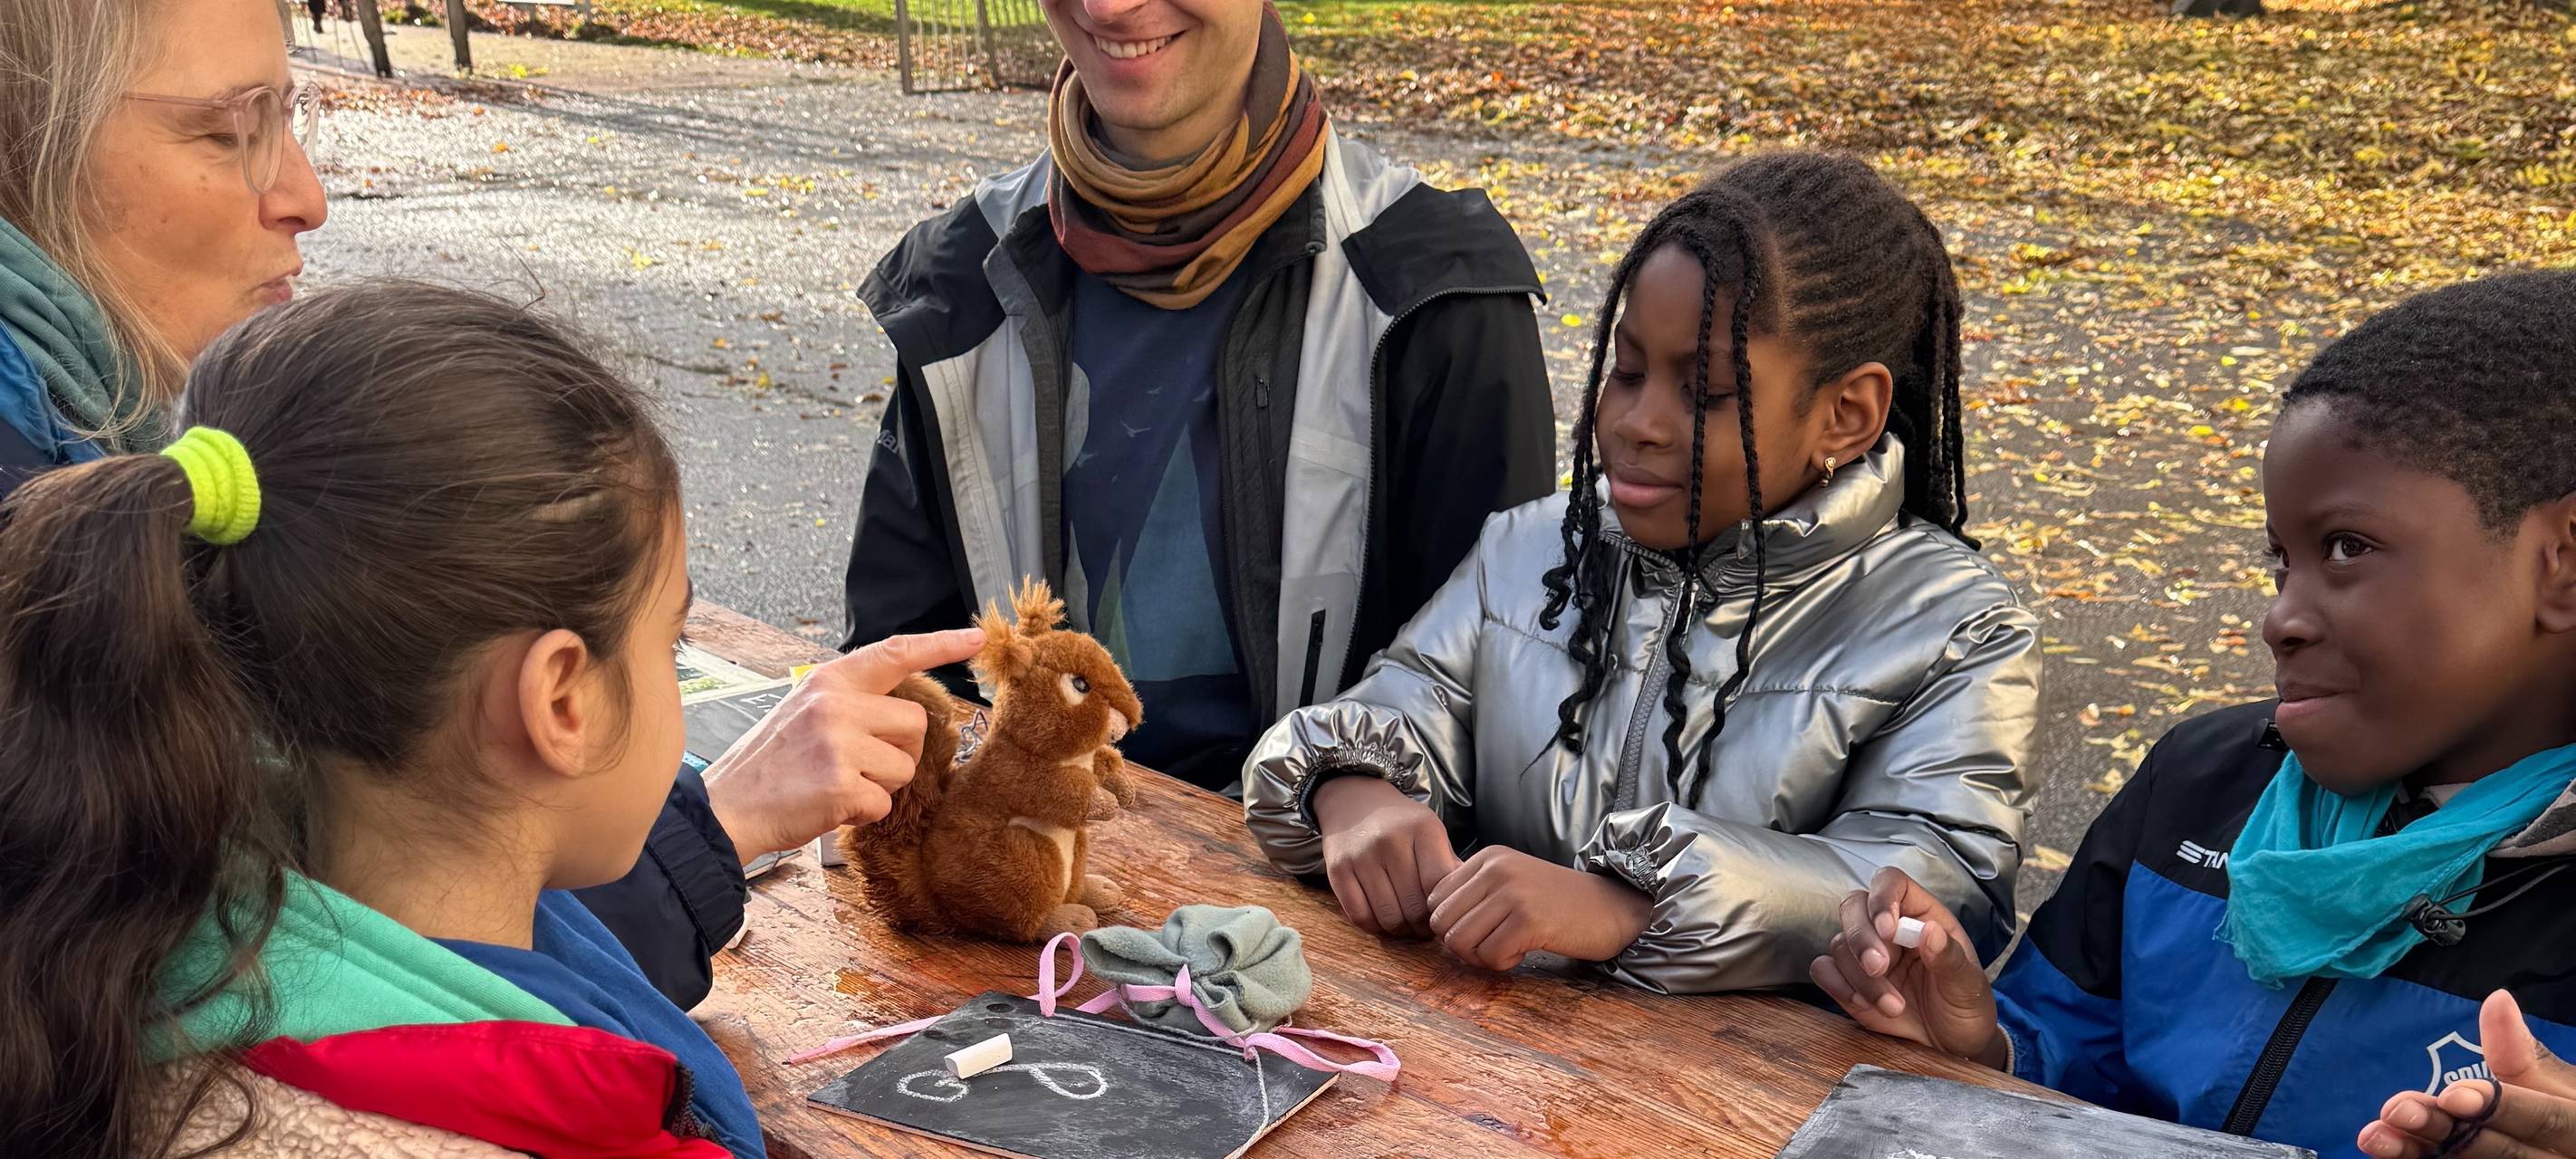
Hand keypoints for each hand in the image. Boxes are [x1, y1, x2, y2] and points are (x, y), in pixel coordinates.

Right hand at [702, 629, 983, 864]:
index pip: (896, 653)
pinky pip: (884, 803)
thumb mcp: (804, 711)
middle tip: (856, 765)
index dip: (941, 645)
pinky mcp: (841, 785)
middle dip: (899, 750)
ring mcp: (839, 743)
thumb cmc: (770, 765)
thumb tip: (906, 715)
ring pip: (905, 767)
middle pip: (916, 722)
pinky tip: (828, 806)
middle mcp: (837, 704)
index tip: (977, 638)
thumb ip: (851, 703)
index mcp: (829, 681)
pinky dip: (864, 814)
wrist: (727, 808)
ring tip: (836, 785)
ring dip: (881, 786)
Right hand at [1313, 775, 1460, 937]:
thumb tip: (1468, 903)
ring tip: (1406, 925)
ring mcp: (1361, 856)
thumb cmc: (1401, 823)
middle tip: (1425, 928)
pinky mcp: (1337, 870)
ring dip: (1400, 931)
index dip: (1443, 908)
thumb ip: (1449, 866)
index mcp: (1422, 829)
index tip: (1443, 914)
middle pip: (1414, 908)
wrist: (1353, 800)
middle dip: (1423, 927)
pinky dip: (1374, 927)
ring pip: (1388, 917)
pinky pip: (1360, 916)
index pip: (1439, 885)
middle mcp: (1390, 840)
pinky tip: (1382, 918)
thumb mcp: (1431, 832)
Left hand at [1425, 846, 1653, 969]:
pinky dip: (1504, 963)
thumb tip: (1434, 925)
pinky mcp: (1529, 920)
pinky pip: (1490, 956)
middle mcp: (1496, 869)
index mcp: (1487, 858)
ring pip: (1460, 942)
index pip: (1434, 899)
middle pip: (1441, 923)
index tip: (1481, 931)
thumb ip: (1474, 895)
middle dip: (1462, 945)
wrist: (1613, 909)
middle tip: (1492, 946)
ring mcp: (1513, 893)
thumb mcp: (1511, 883)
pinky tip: (1526, 951)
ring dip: (1482, 957)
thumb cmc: (1558, 903)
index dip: (1452, 925)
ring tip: (1510, 948)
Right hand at [1809, 866, 2005, 1068]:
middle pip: (1854, 906)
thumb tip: (1930, 932)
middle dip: (1862, 938)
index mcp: (1920, 915)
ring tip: (1894, 1007)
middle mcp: (1887, 928)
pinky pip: (1823, 969)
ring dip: (1861, 977)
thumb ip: (1950, 958)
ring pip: (1839, 943)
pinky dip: (1839, 986)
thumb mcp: (1969, 985)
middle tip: (1879, 968)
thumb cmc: (1966, 1008)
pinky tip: (1866, 1005)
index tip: (1888, 928)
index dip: (1883, 897)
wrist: (1951, 1047)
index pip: (1891, 883)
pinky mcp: (1847, 981)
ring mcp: (1864, 954)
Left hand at [2360, 990, 2575, 1157]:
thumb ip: (2522, 1054)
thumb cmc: (2563, 1107)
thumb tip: (2497, 999)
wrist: (2562, 1146)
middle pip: (2503, 1154)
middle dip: (2448, 1132)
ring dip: (2422, 1153)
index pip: (2545, 1122)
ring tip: (2377, 1135)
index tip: (2453, 1094)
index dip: (2500, 1109)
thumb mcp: (2556, 1083)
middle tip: (2397, 1111)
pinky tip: (2388, 1153)